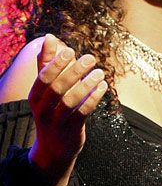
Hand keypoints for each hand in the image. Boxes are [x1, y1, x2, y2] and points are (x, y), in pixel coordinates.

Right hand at [28, 34, 107, 185]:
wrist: (53, 148)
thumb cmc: (52, 110)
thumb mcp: (46, 88)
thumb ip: (47, 63)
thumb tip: (49, 37)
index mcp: (35, 96)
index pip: (43, 77)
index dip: (56, 63)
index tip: (71, 50)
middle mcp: (43, 109)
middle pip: (57, 87)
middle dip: (74, 71)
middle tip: (91, 58)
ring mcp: (56, 122)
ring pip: (70, 101)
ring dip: (86, 84)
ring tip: (100, 72)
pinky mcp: (71, 131)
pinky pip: (83, 112)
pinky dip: (93, 98)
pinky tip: (103, 86)